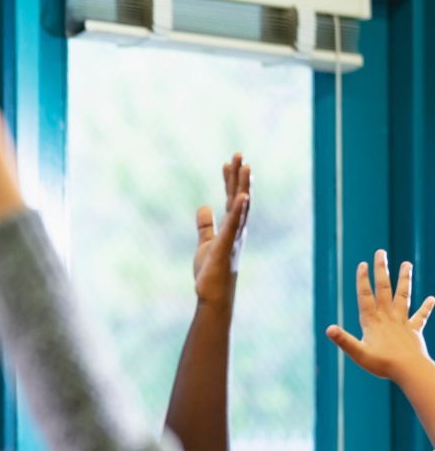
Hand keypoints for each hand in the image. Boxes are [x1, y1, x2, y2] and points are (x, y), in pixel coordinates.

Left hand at [192, 153, 250, 308]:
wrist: (213, 296)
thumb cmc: (212, 272)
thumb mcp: (206, 242)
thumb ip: (206, 225)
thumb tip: (204, 206)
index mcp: (231, 228)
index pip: (231, 199)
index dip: (229, 180)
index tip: (227, 162)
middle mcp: (237, 230)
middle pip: (239, 198)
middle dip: (239, 177)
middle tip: (239, 154)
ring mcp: (233, 238)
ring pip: (240, 208)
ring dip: (243, 187)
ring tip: (245, 167)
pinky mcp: (226, 247)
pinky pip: (233, 226)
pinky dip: (238, 211)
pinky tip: (241, 197)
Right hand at [327, 250, 434, 381]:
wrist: (410, 370)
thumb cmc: (383, 364)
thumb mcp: (358, 354)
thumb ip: (344, 340)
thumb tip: (329, 329)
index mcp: (372, 321)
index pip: (366, 296)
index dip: (363, 280)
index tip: (363, 264)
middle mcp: (388, 317)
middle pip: (384, 289)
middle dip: (382, 270)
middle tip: (381, 253)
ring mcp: (402, 322)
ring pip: (403, 296)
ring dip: (404, 280)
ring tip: (407, 264)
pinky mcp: (413, 330)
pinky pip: (420, 317)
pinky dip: (426, 307)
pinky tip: (432, 298)